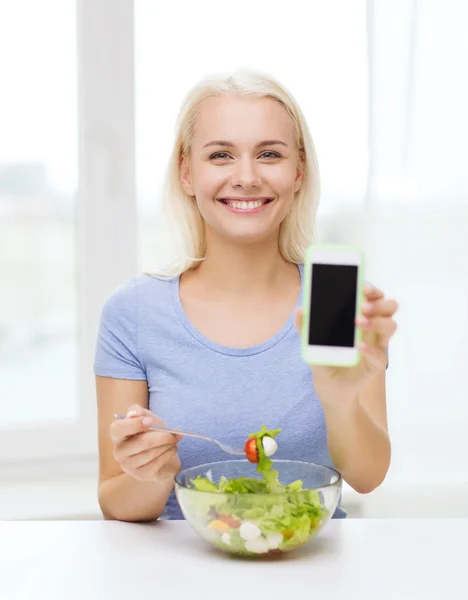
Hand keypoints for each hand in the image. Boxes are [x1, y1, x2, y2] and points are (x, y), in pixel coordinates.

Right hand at [109, 405, 181, 481]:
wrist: (162, 451)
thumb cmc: (151, 432)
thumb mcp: (146, 417)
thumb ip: (138, 411)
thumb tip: (134, 414)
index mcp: (117, 434)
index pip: (118, 429)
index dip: (134, 424)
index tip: (150, 421)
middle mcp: (118, 451)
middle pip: (141, 442)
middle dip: (162, 436)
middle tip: (175, 433)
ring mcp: (128, 465)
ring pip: (151, 453)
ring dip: (167, 445)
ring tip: (174, 441)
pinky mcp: (140, 475)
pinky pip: (156, 464)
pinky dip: (168, 454)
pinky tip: (172, 449)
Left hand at [295, 284, 397, 403]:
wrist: (329, 385)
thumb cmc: (325, 357)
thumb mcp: (311, 341)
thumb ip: (306, 327)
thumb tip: (300, 310)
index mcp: (360, 316)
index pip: (374, 297)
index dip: (372, 289)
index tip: (362, 287)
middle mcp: (373, 328)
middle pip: (390, 307)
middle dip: (378, 303)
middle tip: (362, 307)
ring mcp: (377, 345)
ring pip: (391, 326)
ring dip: (376, 322)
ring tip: (358, 323)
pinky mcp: (376, 364)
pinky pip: (380, 354)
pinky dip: (370, 349)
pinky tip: (358, 347)